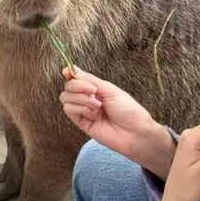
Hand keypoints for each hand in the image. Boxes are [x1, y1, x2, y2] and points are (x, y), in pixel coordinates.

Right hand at [60, 69, 174, 176]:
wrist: (134, 131)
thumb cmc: (127, 109)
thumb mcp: (110, 90)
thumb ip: (90, 80)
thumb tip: (72, 69)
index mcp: (96, 89)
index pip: (76, 79)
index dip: (70, 74)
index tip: (67, 71)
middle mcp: (87, 99)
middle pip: (68, 88)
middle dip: (78, 86)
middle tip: (93, 91)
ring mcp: (83, 111)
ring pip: (66, 98)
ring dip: (82, 99)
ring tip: (98, 106)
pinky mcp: (81, 123)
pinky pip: (69, 110)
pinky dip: (81, 109)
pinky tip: (94, 114)